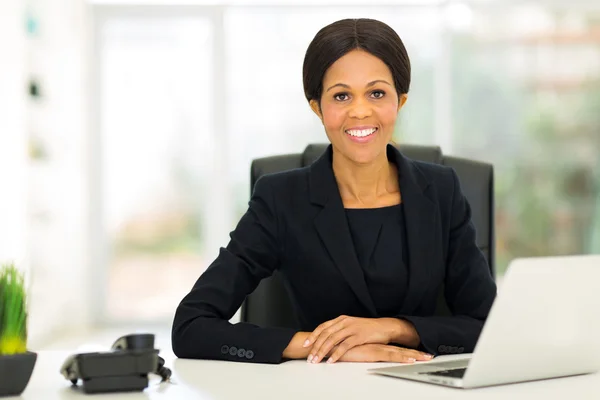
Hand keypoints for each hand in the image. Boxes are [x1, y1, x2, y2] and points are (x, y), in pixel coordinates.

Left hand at [303, 315, 425, 363]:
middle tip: (310, 357)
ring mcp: (351, 328)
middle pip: (325, 334)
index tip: (305, 344)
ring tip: (317, 360)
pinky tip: (331, 360)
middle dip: (315, 347)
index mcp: (341, 319)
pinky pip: (344, 346)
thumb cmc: (367, 329)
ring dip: (323, 351)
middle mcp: (344, 322)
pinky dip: (336, 354)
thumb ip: (340, 331)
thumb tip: (327, 341)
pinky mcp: (359, 336)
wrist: (384, 327)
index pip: (323, 327)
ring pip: (332, 340)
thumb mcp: (351, 327)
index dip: (313, 336)